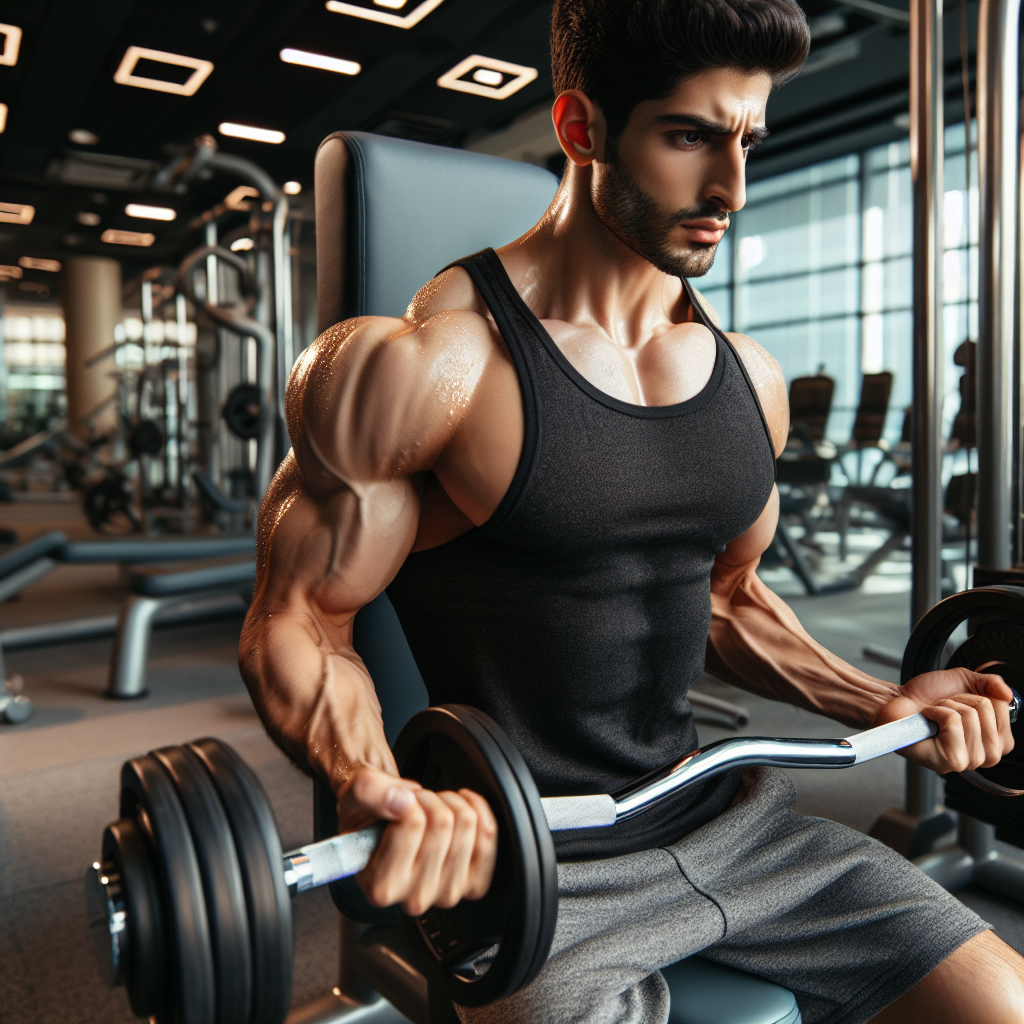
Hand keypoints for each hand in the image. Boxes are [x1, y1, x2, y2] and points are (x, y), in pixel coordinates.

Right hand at [336, 766, 497, 915]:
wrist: (381, 828)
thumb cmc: (367, 817)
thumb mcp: (356, 795)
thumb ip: (371, 793)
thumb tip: (402, 802)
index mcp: (382, 887)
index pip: (412, 822)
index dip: (408, 798)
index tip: (398, 802)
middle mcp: (415, 898)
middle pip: (443, 822)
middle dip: (429, 799)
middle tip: (414, 805)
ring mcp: (447, 892)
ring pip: (467, 824)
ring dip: (449, 803)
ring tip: (430, 809)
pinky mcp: (472, 883)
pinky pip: (488, 834)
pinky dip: (477, 810)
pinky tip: (459, 807)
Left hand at [876, 668, 1015, 773]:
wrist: (898, 701)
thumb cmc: (928, 696)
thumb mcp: (964, 681)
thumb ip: (990, 683)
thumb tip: (1007, 694)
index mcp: (993, 740)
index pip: (1004, 710)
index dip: (980, 696)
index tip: (961, 700)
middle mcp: (985, 755)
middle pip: (988, 711)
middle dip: (962, 699)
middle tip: (945, 706)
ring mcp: (968, 762)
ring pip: (970, 717)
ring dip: (947, 705)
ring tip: (935, 714)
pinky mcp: (950, 762)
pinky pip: (953, 723)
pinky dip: (936, 712)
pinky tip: (927, 720)